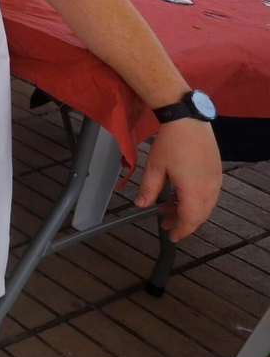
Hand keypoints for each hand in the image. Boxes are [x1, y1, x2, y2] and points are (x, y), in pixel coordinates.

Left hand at [135, 118, 220, 240]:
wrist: (187, 120)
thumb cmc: (170, 143)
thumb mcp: (154, 167)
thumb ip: (148, 189)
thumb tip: (141, 205)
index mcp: (194, 190)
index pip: (190, 219)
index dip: (181, 230)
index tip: (172, 237)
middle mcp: (210, 188)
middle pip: (199, 215)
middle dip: (183, 222)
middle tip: (165, 223)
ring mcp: (215, 180)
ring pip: (205, 205)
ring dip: (188, 211)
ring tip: (167, 208)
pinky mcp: (216, 172)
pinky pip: (208, 194)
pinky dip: (195, 200)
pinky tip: (179, 195)